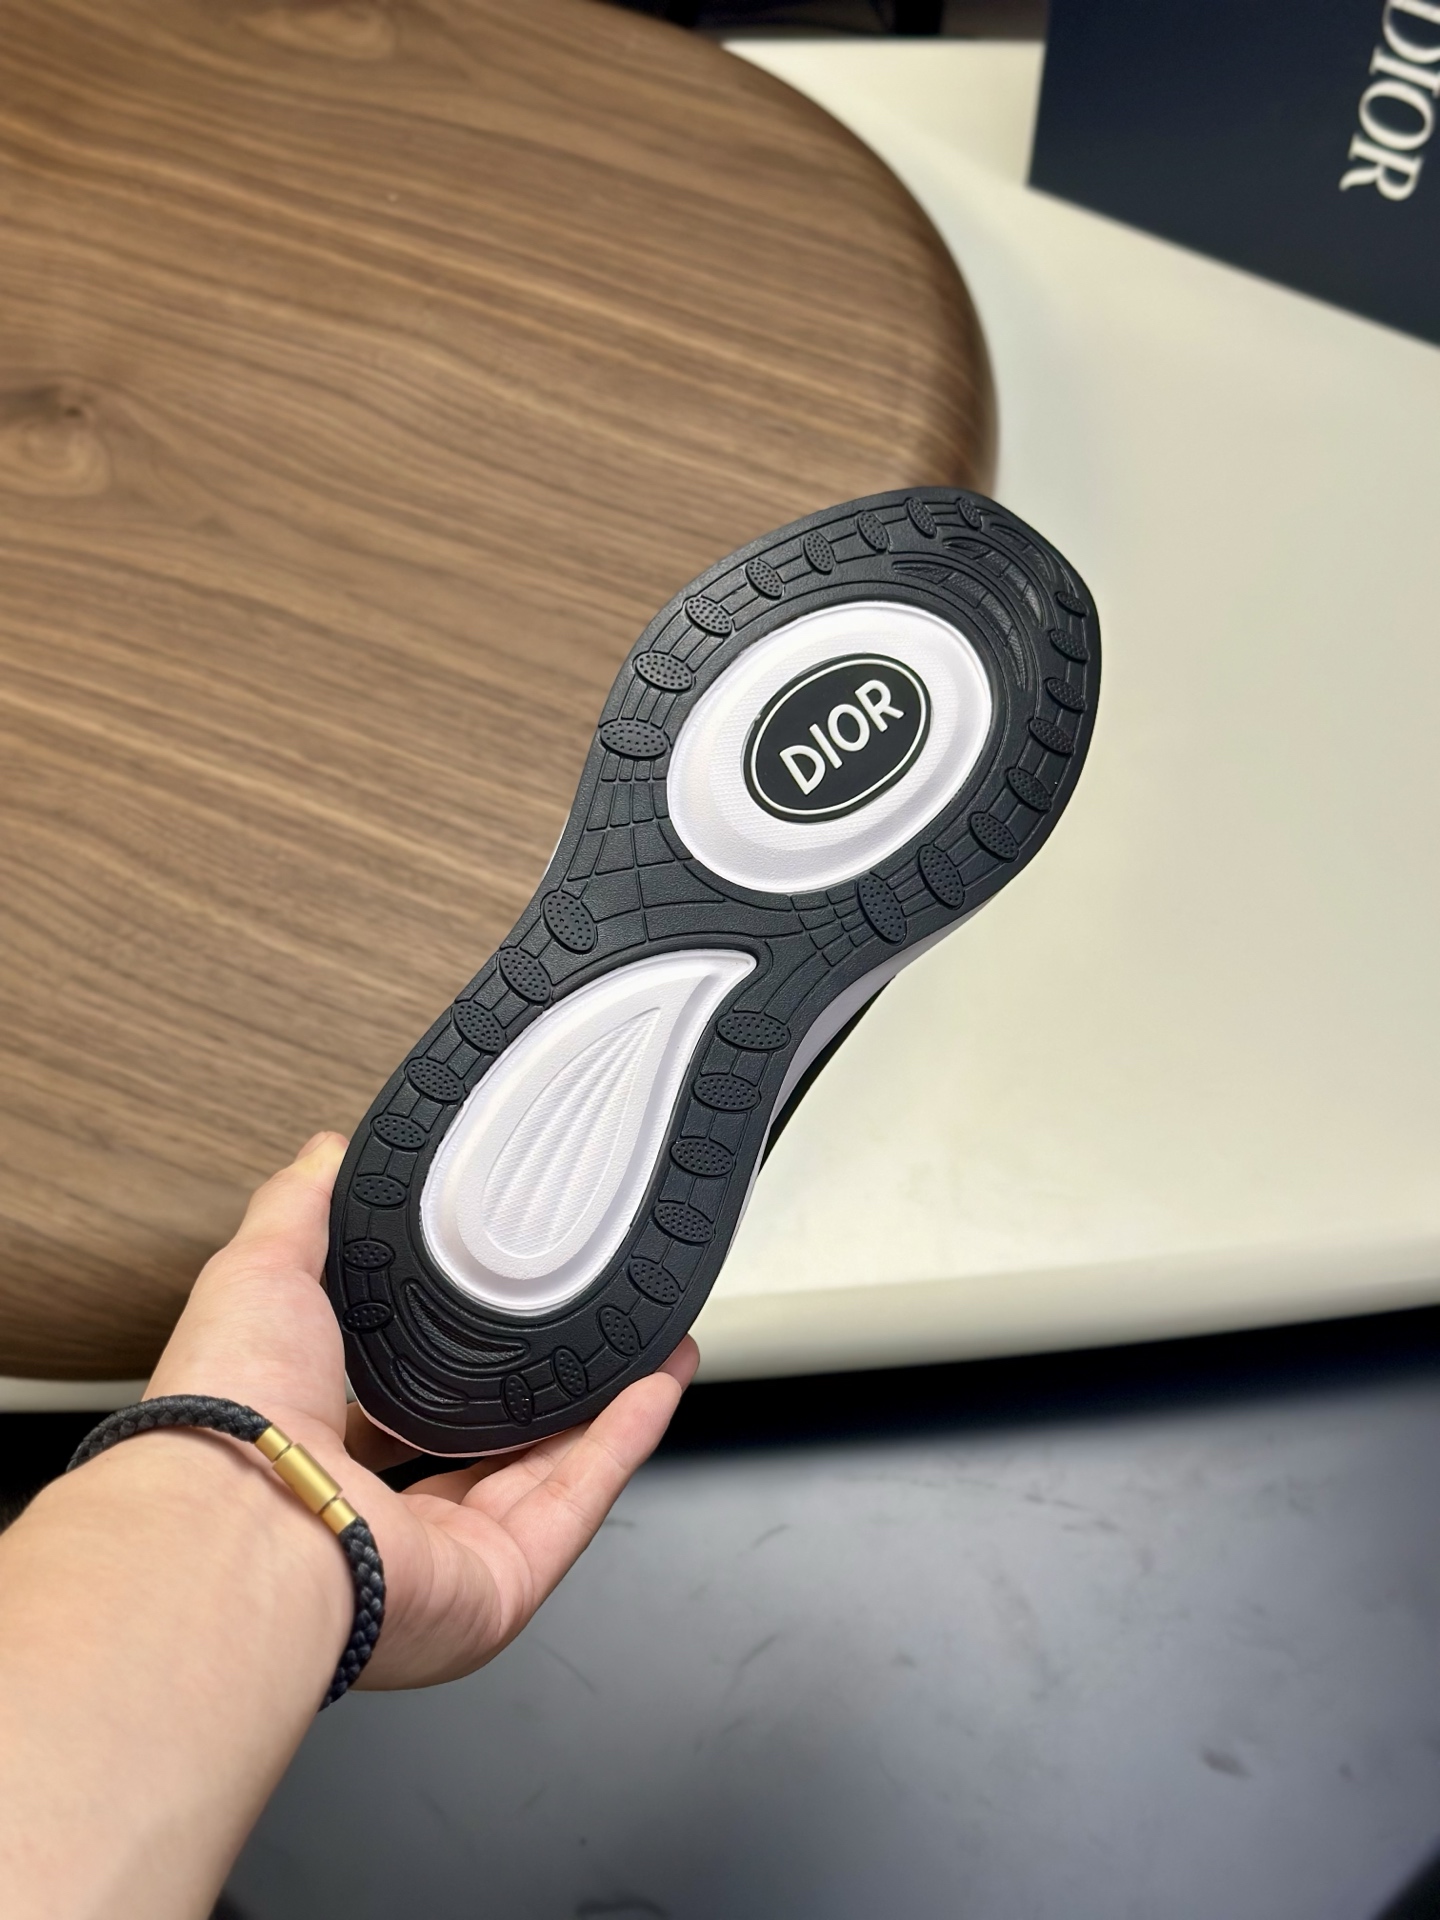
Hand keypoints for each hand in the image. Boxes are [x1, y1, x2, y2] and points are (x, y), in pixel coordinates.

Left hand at [147, 1133, 697, 1688]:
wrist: (243, 1516)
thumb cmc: (232, 1412)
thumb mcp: (260, 1273)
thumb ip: (299, 1212)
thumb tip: (327, 1154)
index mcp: (320, 1453)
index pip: (400, 1403)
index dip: (456, 1353)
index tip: (503, 1305)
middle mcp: (380, 1517)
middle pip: (486, 1449)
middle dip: (545, 1388)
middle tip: (592, 1331)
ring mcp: (442, 1557)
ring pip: (545, 1478)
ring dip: (605, 1410)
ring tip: (650, 1346)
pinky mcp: (496, 1586)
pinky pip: (575, 1507)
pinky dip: (623, 1444)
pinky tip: (657, 1384)